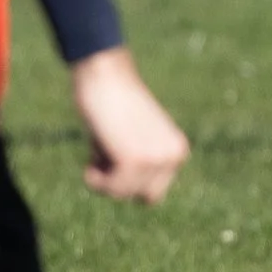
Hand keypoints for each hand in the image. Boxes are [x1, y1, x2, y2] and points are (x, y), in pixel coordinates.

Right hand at [70, 49, 188, 202]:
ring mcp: (156, 159)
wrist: (105, 74)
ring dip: (103, 176)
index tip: (118, 153)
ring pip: (122, 193)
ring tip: (102, 143)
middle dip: (120, 182)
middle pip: (142, 197)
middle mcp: (174, 156)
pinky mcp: (134, 159)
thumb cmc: (113, 105)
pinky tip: (94, 151)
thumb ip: (140, 164)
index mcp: (177, 150)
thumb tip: (136, 194)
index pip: (153, 191)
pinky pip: (109, 188)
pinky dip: (94, 176)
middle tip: (108, 151)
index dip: (129, 180)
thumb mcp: (136, 138)